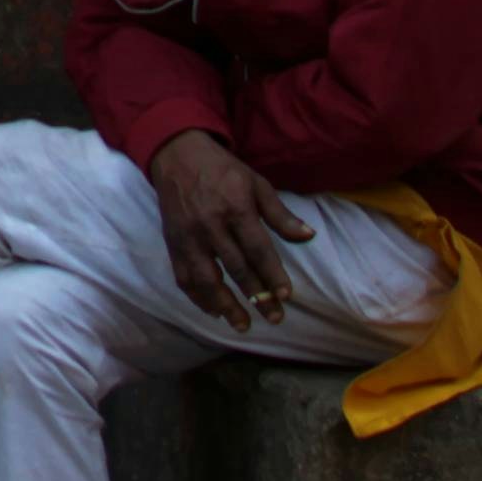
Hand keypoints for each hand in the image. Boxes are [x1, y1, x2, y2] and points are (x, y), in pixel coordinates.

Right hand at [147, 129, 314, 331]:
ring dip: (226, 304)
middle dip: (257, 296)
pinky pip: (184, 276)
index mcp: (235, 209)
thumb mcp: (257, 184)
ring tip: (242, 325)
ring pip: (207, 278)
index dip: (273, 274)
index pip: (258, 249)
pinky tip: (213, 310)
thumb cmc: (223, 170)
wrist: (177, 155)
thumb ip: (280, 214)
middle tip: (275, 318)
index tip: (286, 296)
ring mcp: (189, 236)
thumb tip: (308, 236)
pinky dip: (198, 297)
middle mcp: (211, 226)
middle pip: (237, 268)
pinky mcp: (173, 243)